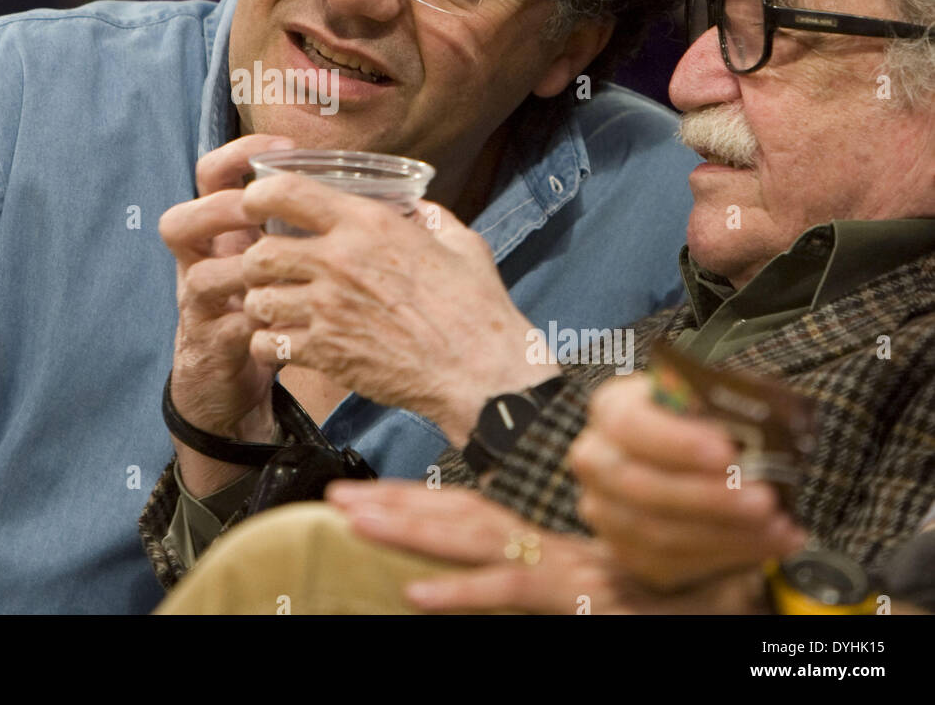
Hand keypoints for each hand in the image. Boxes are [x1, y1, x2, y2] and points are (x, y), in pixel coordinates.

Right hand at [157, 134, 293, 494]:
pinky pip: (229, 328)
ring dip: (238, 269)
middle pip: (180, 222)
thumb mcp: (278, 258)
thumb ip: (310, 224)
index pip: (210, 177)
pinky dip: (260, 322)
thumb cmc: (266, 306)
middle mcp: (202, 263)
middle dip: (218, 209)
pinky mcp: (213, 346)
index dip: (236, 155)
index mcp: (222, 232)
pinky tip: (292, 317)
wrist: (229, 383)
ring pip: (197, 276)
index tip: (282, 145)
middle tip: (257, 210)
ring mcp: (200, 307)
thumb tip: (391, 194)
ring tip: (274, 267)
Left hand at [238, 173, 543, 444]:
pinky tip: (288, 342)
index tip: (257, 203)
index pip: (287, 192)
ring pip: (258, 299)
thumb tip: (417, 208)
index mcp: (368, 224)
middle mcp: (338, 261)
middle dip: (257, 259)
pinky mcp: (325, 353)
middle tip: (270, 268)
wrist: (480, 372)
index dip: (260, 195)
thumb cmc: (476, 307)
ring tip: (279, 306)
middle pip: (260, 252)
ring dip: (262, 302)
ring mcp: (327, 310)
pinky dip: (270, 343)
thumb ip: (431, 218)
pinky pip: (269, 343)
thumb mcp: (461, 243)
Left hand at [326, 480, 765, 613]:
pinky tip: (413, 594)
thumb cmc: (692, 581)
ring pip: (475, 541)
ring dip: (407, 529)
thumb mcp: (621, 570)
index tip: (365, 488)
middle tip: (335, 494)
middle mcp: (557, 544)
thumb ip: (570, 558)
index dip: (419, 498)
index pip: (477, 509)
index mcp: (558, 536)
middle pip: (461, 516)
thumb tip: (516, 541)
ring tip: (351, 519)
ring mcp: (568, 571)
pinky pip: (514, 593)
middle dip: (393, 506)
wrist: (754, 592)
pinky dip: (461, 594)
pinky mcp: (583, 602)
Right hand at [569, 374, 806, 590]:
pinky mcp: (627, 551)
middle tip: (765, 499)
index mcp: (612, 409)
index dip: (676, 441)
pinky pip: (673, 563)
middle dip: (708, 497)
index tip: (727, 451)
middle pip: (640, 485)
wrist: (682, 461)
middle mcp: (597, 459)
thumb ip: (719, 411)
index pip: (629, 424)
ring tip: (777, 525)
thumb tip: (757, 430)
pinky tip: (770, 542)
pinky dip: (728, 555)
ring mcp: (605, 509)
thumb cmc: (699, 424)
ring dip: (726, 533)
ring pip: (656, 532)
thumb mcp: (705, 402)